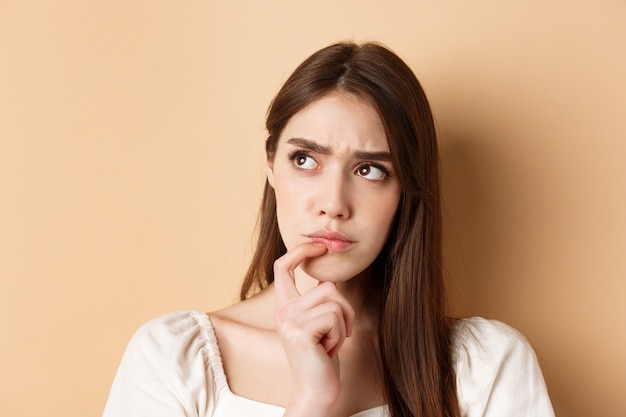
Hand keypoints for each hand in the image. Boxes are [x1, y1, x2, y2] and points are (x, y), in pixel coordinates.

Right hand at [273, 242, 354, 414]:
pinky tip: (328, 350)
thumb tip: (329, 278)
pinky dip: (340, 334)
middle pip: (328, 286)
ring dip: (343, 324)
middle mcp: (282, 310)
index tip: (317, 247)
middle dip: (344, 310)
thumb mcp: (318, 323)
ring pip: (335, 301)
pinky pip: (335, 316)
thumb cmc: (321, 357)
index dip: (300, 251)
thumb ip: (318, 300)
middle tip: (334, 335)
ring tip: (329, 343)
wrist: (316, 391)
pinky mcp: (300, 331)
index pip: (283, 267)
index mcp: (284, 306)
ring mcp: (289, 320)